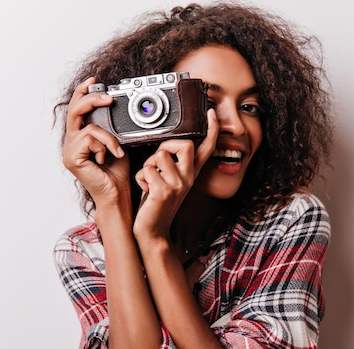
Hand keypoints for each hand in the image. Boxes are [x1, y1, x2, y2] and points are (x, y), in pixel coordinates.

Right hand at [62, 77, 129, 206]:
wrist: (117, 194)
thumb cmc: (118, 172)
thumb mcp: (117, 142)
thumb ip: (111, 127)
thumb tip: (116, 106)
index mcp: (79, 137)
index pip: (76, 109)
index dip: (82, 92)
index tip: (94, 81)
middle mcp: (71, 142)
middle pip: (74, 110)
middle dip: (92, 99)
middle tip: (109, 98)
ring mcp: (69, 150)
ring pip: (88, 126)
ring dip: (108, 137)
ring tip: (117, 151)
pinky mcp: (72, 158)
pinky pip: (90, 137)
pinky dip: (106, 145)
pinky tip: (109, 158)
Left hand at [133, 109, 217, 239]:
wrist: (153, 231)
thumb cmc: (156, 205)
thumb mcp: (168, 182)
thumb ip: (171, 165)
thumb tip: (164, 146)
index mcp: (191, 174)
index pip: (206, 148)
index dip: (212, 129)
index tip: (212, 112)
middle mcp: (188, 178)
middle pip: (185, 144)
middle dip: (166, 146)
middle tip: (158, 161)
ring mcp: (177, 185)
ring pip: (160, 155)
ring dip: (148, 165)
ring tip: (149, 180)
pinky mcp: (163, 191)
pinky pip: (147, 169)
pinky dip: (140, 178)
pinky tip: (145, 190)